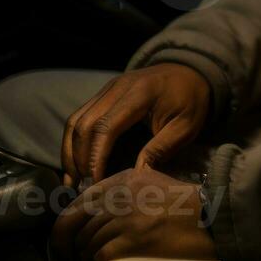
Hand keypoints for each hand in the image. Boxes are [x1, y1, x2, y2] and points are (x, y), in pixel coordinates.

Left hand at [52, 167, 216, 260]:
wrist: (212, 217)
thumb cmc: (186, 207)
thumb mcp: (152, 184)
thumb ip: (124, 191)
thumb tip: (95, 214)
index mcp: (123, 179)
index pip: (78, 202)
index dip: (66, 226)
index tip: (65, 242)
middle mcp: (120, 193)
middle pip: (75, 222)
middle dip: (65, 244)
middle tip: (67, 258)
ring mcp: (126, 215)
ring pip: (86, 242)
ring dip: (85, 258)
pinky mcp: (133, 237)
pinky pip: (99, 256)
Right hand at [61, 64, 211, 184]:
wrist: (190, 72)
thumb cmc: (190, 101)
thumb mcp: (186, 126)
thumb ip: (161, 148)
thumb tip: (135, 175)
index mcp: (140, 93)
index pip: (106, 127)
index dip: (96, 158)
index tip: (95, 184)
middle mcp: (116, 87)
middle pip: (84, 124)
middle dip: (78, 159)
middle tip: (81, 188)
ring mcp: (106, 89)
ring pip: (75, 120)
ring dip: (70, 152)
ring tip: (72, 182)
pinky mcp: (102, 94)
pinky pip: (79, 117)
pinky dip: (73, 142)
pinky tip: (75, 164)